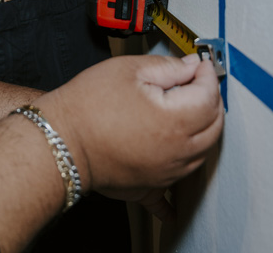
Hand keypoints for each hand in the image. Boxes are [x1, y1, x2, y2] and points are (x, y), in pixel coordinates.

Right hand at [36, 55, 222, 195]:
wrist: (58, 139)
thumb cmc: (87, 106)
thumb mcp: (128, 70)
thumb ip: (167, 67)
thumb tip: (189, 66)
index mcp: (175, 120)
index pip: (208, 95)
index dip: (206, 75)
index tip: (198, 65)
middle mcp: (177, 151)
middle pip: (214, 126)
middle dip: (211, 101)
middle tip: (197, 84)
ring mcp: (165, 173)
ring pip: (201, 154)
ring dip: (202, 133)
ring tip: (186, 114)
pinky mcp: (148, 187)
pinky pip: (167, 199)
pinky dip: (174, 198)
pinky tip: (175, 207)